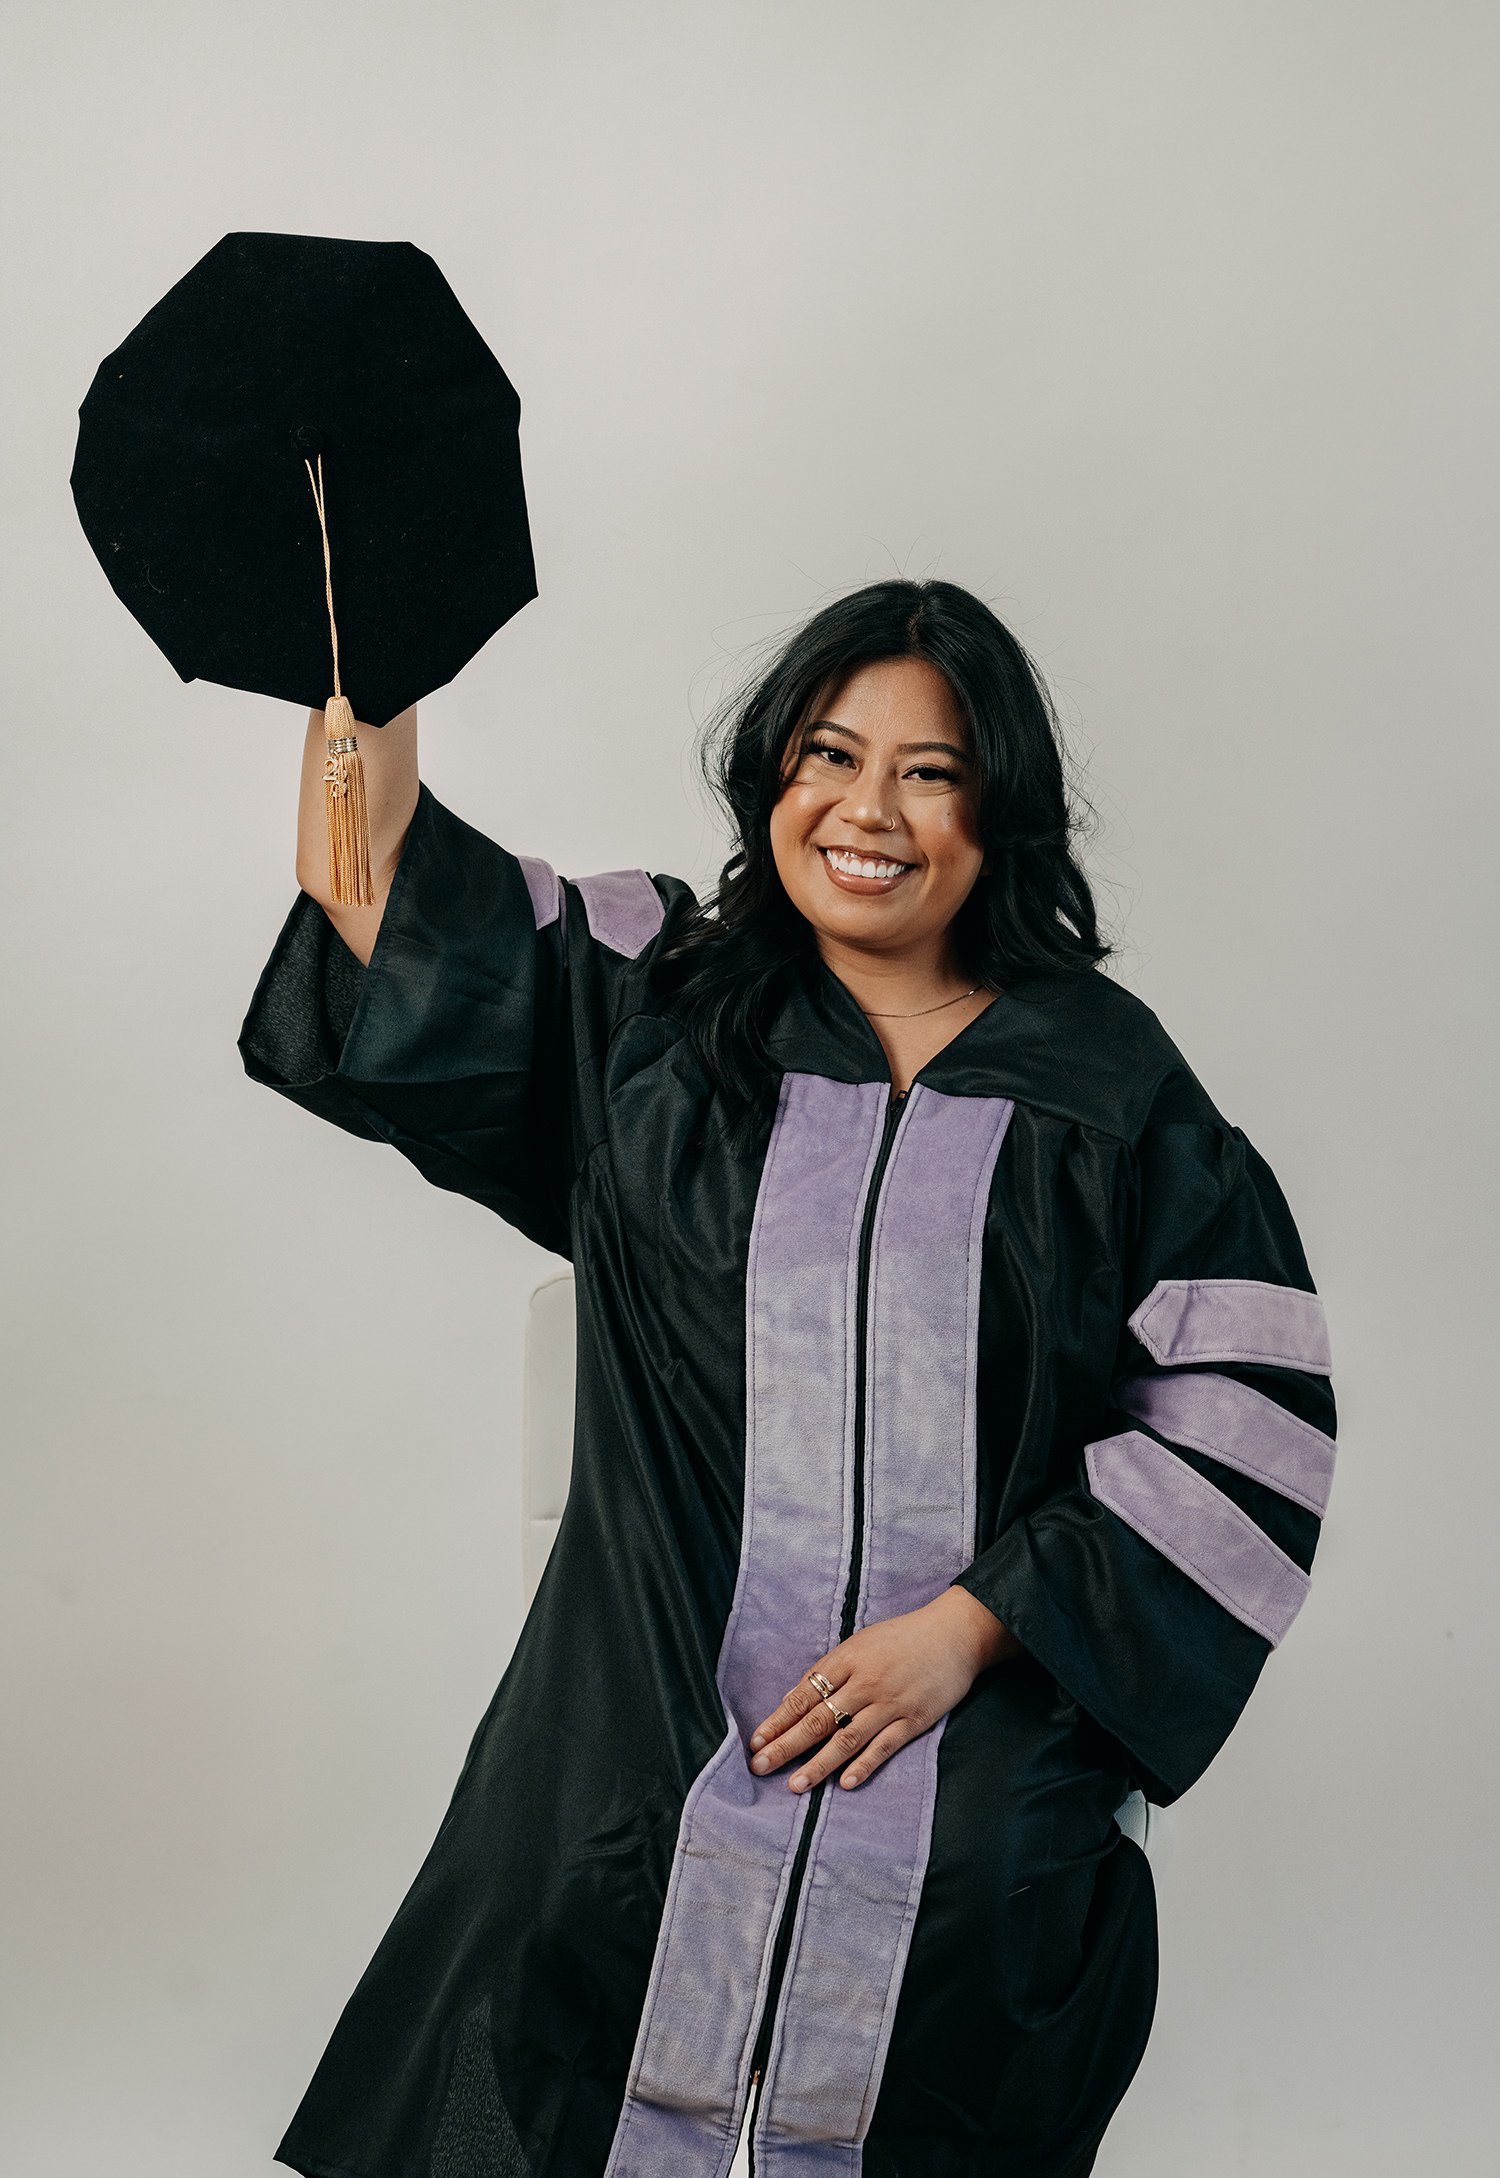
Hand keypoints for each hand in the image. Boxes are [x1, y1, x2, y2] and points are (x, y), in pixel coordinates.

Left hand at [746, 1586, 1020, 1793]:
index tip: (756, 1741)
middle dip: (786, 1745)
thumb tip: (798, 1699)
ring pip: (846, 1738)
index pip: (804, 1694)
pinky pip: (884, 1747)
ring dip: (818, 1764)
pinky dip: (863, 1766)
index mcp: (847, 1659)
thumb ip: (832, 1670)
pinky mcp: (914, 1720)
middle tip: (760, 1767)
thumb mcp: (862, 1643)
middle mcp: (864, 1682)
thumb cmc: (903, 1637)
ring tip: (795, 1784)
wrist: (955, 1634)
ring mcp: (889, 1703)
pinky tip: (844, 1783)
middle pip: (817, 1719)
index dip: (778, 1720)